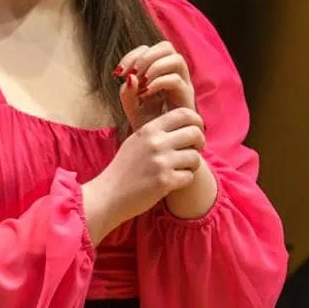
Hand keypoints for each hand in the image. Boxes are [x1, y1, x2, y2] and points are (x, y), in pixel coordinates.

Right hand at [82, 108, 205, 243]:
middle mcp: (156, 142)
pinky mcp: (165, 181)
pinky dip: (184, 180)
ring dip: (192, 164)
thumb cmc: (123, 169)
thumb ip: (156, 132)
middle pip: (195, 133)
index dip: (196, 120)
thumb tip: (183, 124)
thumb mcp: (136, 141)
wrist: (108, 194)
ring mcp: (161, 162)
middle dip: (200, 142)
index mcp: (149, 129)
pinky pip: (189, 176)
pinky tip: (173, 182)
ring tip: (181, 169)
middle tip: (194, 150)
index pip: (183, 113)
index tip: (197, 129)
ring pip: (195, 157)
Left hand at [115, 41, 195, 129]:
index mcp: (159, 72)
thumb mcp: (131, 107)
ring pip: (176, 59)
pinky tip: (147, 94)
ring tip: (142, 83)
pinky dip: (158, 83)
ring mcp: (183, 85)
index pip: (149, 49)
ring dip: (155, 67)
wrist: (163, 147)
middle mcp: (174, 74)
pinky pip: (176, 80)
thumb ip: (127, 92)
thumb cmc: (148, 126)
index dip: (133, 55)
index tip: (118, 72)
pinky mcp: (187, 98)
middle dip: (146, 56)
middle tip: (132, 72)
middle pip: (166, 47)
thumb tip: (129, 76)